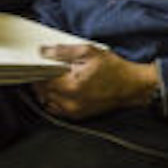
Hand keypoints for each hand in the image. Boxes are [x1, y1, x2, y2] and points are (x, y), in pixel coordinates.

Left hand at [33, 44, 159, 119]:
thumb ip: (63, 51)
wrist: (131, 87)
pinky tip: (61, 90)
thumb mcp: (89, 52)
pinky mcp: (78, 116)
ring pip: (47, 102)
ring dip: (47, 91)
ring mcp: (74, 111)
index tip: (38, 64)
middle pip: (42, 92)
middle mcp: (70, 102)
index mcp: (71, 86)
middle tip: (45, 70)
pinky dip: (54, 100)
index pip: (41, 80)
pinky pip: (57, 109)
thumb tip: (44, 52)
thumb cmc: (113, 68)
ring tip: (54, 79)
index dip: (37, 71)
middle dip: (41, 81)